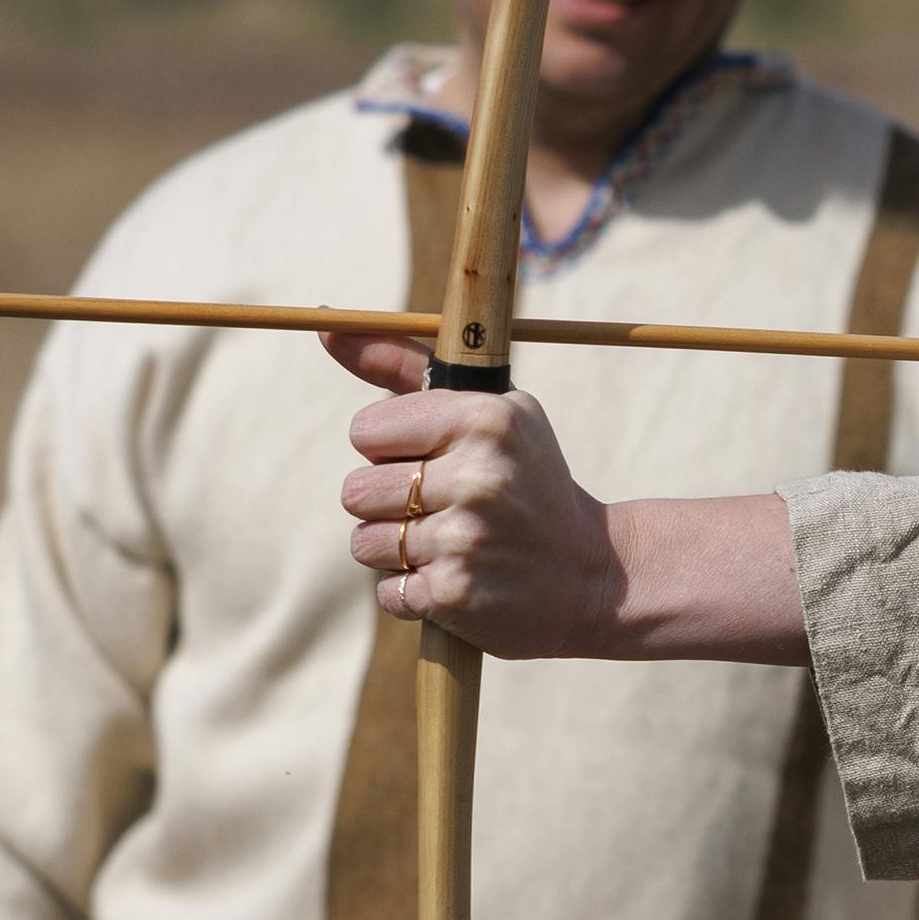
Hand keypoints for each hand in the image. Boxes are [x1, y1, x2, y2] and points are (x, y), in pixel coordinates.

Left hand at [330, 335, 633, 650]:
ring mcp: (465, 539)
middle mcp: (477, 476)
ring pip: (364, 543)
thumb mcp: (486, 411)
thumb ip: (402, 366)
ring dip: (397, 551)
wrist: (595, 574)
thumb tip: (323, 325)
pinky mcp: (455, 594)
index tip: (433, 460)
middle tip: (444, 510)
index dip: (390, 450)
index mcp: (484, 418)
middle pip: (355, 490)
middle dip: (388, 505)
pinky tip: (458, 580)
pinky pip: (386, 592)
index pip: (365, 431)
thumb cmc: (524, 479)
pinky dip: (412, 593)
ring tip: (450, 546)